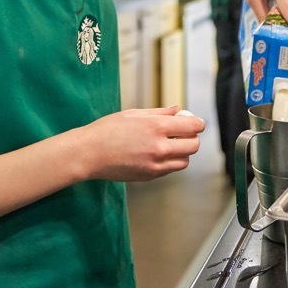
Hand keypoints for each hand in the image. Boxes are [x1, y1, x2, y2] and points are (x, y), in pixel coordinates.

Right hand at [79, 106, 204, 181]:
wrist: (89, 153)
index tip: (195, 122)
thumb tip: (178, 111)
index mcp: (156, 127)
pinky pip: (170, 169)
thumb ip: (160, 113)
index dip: (197, 123)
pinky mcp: (150, 176)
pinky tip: (156, 153)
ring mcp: (155, 164)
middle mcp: (159, 147)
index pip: (192, 127)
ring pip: (184, 161)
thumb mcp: (134, 114)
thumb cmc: (108, 129)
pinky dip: (169, 162)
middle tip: (183, 133)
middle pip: (193, 146)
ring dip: (182, 152)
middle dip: (192, 138)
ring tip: (169, 144)